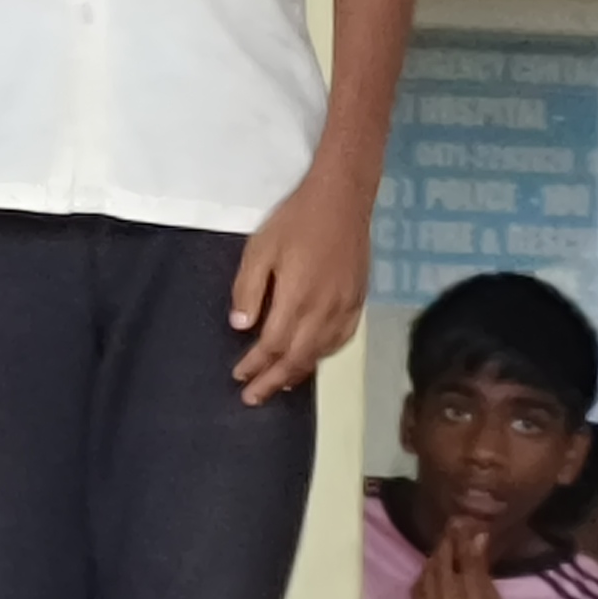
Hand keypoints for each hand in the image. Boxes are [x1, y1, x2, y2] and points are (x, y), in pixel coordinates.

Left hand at [230, 165, 370, 403]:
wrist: (342, 200)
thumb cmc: (295, 221)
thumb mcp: (260, 249)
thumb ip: (249, 289)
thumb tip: (242, 327)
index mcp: (297, 299)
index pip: (272, 345)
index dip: (255, 365)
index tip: (238, 377)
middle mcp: (324, 311)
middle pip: (297, 358)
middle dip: (273, 380)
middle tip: (253, 397)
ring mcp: (345, 308)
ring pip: (321, 353)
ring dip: (298, 372)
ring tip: (278, 384)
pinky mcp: (358, 302)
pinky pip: (340, 339)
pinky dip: (323, 355)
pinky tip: (312, 358)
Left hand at [409, 517, 517, 598]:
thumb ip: (484, 574)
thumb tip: (478, 538)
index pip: (466, 562)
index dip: (464, 539)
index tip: (464, 523)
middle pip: (443, 565)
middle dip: (447, 544)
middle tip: (452, 529)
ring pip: (427, 575)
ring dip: (435, 557)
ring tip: (444, 547)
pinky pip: (417, 590)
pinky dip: (425, 576)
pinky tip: (433, 569)